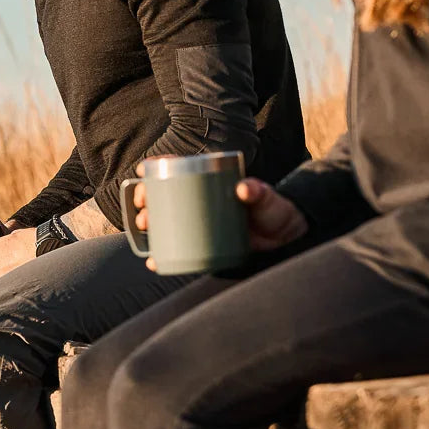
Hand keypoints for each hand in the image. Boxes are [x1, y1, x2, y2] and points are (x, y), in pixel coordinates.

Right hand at [128, 174, 307, 271]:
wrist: (285, 237)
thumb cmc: (273, 209)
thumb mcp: (266, 198)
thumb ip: (259, 191)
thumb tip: (244, 189)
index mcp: (207, 183)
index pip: (176, 170)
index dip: (155, 168)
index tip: (144, 170)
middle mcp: (197, 202)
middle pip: (162, 197)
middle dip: (145, 200)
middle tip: (144, 209)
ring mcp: (198, 224)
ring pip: (164, 222)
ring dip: (148, 226)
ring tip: (145, 229)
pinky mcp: (202, 245)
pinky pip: (176, 248)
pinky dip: (163, 256)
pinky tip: (153, 261)